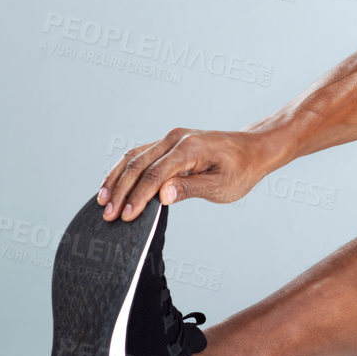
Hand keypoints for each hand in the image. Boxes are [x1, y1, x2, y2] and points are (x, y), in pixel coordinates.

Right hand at [96, 128, 278, 220]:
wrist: (253, 150)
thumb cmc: (241, 169)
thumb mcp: (222, 186)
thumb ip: (191, 189)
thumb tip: (162, 195)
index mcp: (189, 147)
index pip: (155, 174)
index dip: (138, 197)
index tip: (126, 216)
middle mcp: (175, 139)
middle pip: (138, 164)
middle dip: (120, 191)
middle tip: (107, 215)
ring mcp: (170, 139)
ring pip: (134, 157)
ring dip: (116, 179)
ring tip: (103, 202)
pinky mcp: (169, 144)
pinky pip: (140, 155)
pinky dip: (124, 171)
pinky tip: (114, 186)